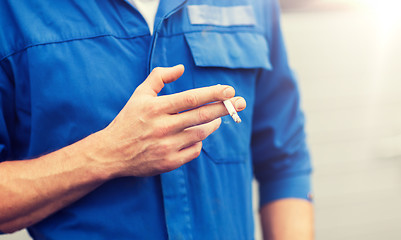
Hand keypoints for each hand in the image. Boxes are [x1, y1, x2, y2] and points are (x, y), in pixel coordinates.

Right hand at [99, 65, 245, 176]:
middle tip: (241, 103)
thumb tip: (181, 67)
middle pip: (201, 116)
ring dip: (213, 124)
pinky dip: (199, 141)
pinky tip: (197, 135)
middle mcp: (162, 127)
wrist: (112, 152)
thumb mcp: (139, 94)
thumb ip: (159, 77)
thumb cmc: (128, 120)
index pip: (190, 98)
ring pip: (200, 134)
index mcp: (155, 108)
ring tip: (218, 118)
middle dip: (224, 108)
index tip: (230, 90)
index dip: (212, 94)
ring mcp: (166, 146)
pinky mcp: (168, 162)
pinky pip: (194, 150)